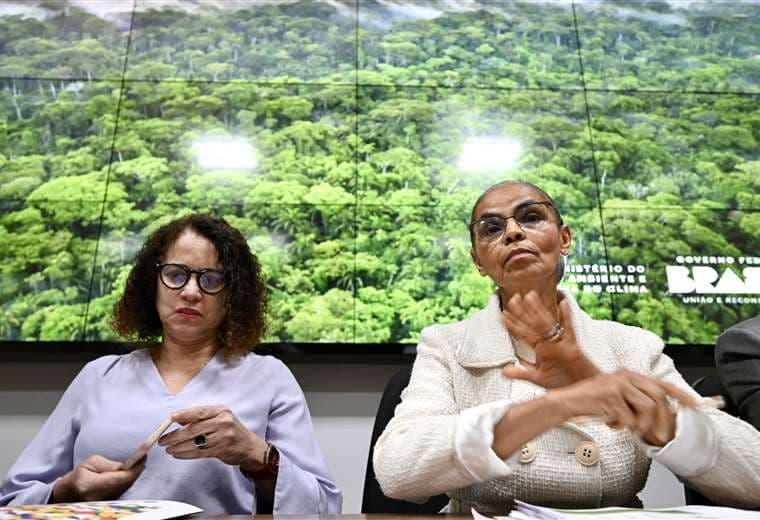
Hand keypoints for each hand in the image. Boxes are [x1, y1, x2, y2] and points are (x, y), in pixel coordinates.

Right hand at [51, 455, 144, 501]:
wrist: (69, 492)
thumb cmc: (79, 474)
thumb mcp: (91, 463)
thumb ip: (109, 465)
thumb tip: (127, 466)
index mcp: (92, 485)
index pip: (120, 478)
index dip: (134, 468)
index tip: (143, 457)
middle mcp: (99, 497)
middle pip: (126, 484)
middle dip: (136, 470)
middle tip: (143, 457)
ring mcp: (104, 503)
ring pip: (126, 487)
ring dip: (134, 475)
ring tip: (138, 462)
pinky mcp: (108, 504)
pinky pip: (123, 491)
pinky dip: (129, 481)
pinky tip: (131, 472)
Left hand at [158, 405, 268, 472]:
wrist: (249, 447)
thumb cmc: (231, 430)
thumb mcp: (220, 418)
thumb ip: (201, 417)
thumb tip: (178, 419)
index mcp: (221, 411)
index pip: (199, 412)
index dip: (183, 415)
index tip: (170, 419)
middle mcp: (223, 422)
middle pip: (194, 428)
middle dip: (175, 435)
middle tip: (163, 440)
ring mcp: (223, 436)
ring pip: (194, 442)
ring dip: (178, 447)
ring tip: (168, 449)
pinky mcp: (221, 450)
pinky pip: (199, 452)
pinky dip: (186, 454)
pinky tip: (178, 454)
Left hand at [501, 292, 598, 387]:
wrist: (581, 388)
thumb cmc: (562, 381)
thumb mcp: (538, 377)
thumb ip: (521, 373)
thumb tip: (503, 371)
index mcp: (541, 348)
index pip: (524, 334)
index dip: (513, 324)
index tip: (502, 314)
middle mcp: (549, 342)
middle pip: (534, 324)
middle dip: (523, 312)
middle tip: (512, 298)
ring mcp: (560, 343)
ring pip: (548, 323)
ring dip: (539, 309)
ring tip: (530, 296)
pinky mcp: (573, 347)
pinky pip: (569, 330)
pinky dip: (567, 316)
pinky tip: (563, 303)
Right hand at [547, 369, 700, 445]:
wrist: (566, 402)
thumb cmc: (591, 403)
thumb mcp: (617, 398)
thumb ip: (635, 401)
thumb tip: (659, 415)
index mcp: (629, 374)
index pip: (663, 384)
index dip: (682, 395)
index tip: (697, 406)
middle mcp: (626, 376)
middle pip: (659, 397)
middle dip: (663, 419)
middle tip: (660, 436)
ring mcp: (618, 384)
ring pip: (647, 408)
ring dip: (641, 425)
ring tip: (629, 429)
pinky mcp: (610, 396)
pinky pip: (629, 417)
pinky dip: (622, 426)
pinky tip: (611, 424)